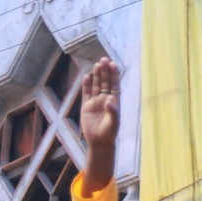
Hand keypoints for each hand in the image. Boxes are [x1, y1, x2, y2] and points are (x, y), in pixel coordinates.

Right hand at [80, 58, 119, 189]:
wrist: (99, 141)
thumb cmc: (109, 132)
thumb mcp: (113, 122)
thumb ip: (112, 111)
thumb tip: (109, 101)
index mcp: (115, 101)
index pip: (115, 84)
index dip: (114, 74)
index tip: (113, 64)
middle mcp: (106, 99)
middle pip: (105, 82)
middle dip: (105, 71)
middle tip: (103, 59)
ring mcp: (96, 102)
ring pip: (96, 85)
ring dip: (97, 75)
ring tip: (97, 64)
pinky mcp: (86, 106)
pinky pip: (86, 93)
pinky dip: (86, 85)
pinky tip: (87, 76)